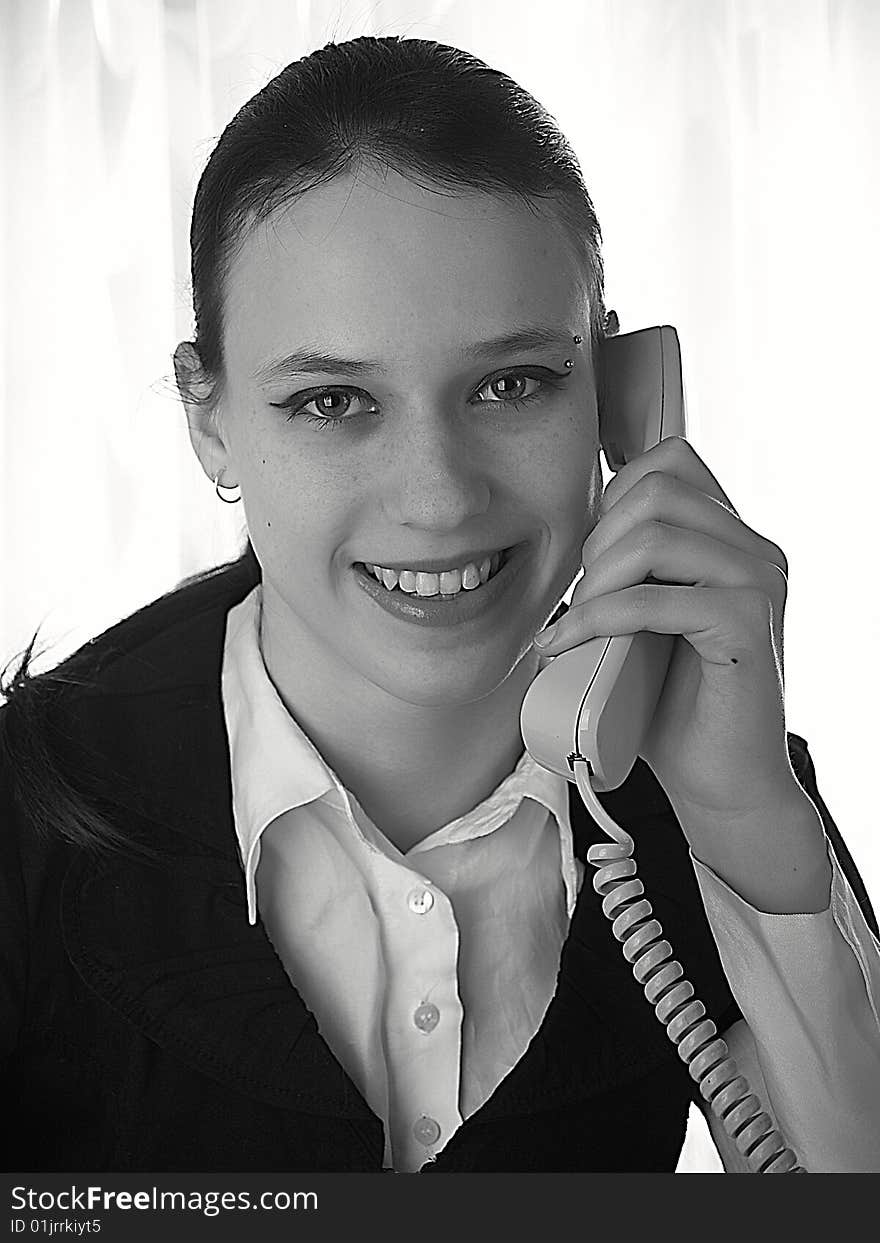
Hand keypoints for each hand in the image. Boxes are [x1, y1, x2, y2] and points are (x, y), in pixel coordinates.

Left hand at [533, 437, 820, 870]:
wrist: (720, 783)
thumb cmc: (674, 707)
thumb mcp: (642, 620)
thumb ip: (627, 570)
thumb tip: (562, 536)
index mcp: (733, 540)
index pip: (670, 461)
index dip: (613, 496)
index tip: (590, 557)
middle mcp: (756, 551)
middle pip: (656, 490)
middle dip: (597, 540)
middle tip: (580, 598)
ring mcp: (759, 585)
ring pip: (656, 536)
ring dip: (596, 579)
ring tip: (576, 623)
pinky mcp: (747, 627)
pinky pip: (655, 599)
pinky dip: (598, 619)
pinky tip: (570, 645)